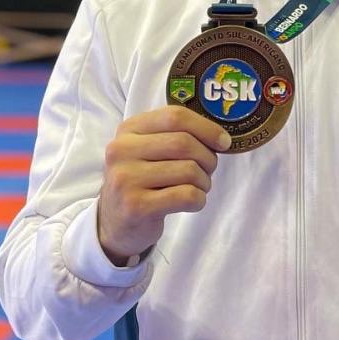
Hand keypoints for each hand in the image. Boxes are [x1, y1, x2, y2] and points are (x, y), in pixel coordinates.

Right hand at [96, 106, 230, 262]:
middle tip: (208, 171)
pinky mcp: (136, 206)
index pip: (175, 116)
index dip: (207, 128)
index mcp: (129, 129)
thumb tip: (222, 138)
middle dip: (208, 158)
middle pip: (184, 143)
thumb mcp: (149, 150)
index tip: (223, 142)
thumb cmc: (143, 181)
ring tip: (197, 188)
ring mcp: (126, 179)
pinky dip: (199, 200)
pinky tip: (191, 203)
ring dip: (204, 182)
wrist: (115, 223)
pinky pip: (186, 196)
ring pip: (189, 170)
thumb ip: (177, 135)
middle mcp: (122, 150)